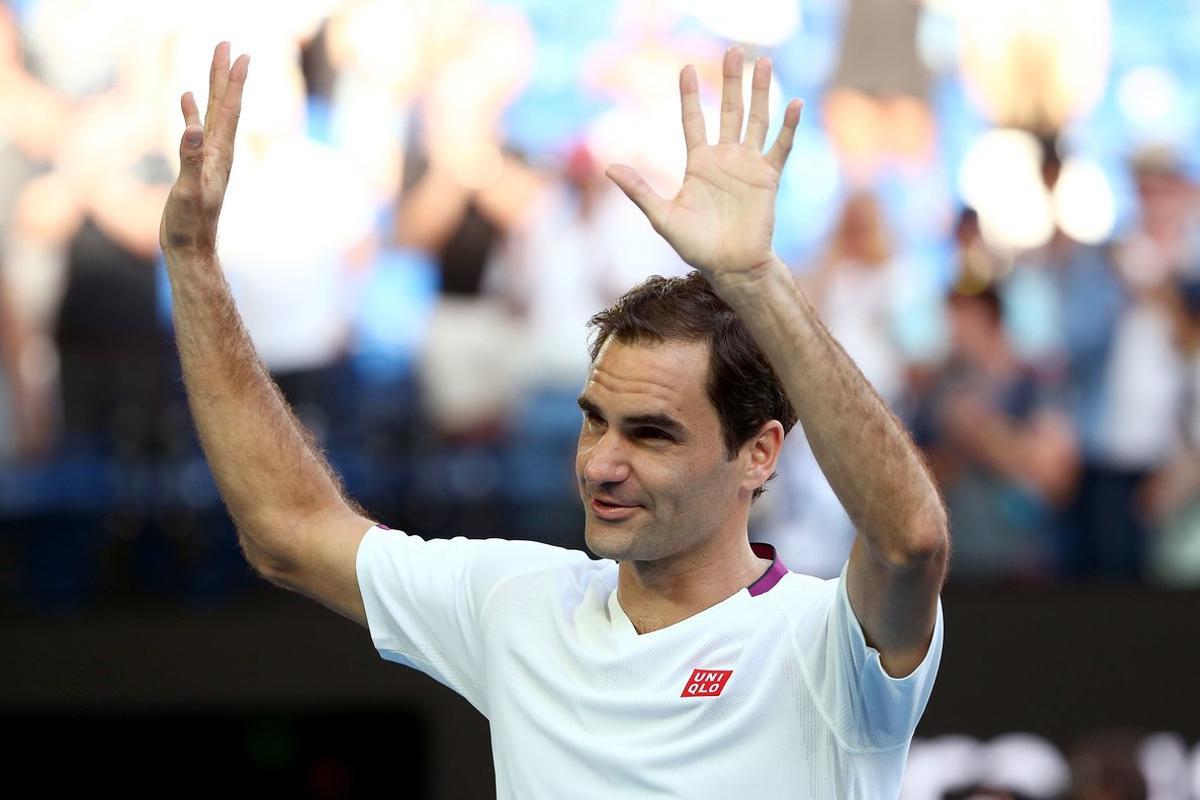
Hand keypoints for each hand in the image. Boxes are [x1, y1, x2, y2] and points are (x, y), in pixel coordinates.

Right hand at [159, 42, 248, 256]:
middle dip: (225, 73)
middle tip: (227, 44)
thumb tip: (192, 128)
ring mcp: (209, 158)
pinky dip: (191, 110)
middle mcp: (219, 152)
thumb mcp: (188, 190)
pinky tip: (185, 97)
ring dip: (214, 86)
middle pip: (224, 104)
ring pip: (213, 113)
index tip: (240, 54)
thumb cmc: (190, 224)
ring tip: (215, 60)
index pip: (229, 109)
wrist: (191, 248)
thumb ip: (189, 158)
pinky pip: (196, 129)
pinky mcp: (197, 165)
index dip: (234, 81)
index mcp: (220, 154)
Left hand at [605, 47, 801, 280]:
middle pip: (729, 110)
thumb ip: (639, 190)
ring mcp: (748, 166)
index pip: (693, 120)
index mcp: (699, 164)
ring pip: (756, 120)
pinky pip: (780, 147)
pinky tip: (793, 104)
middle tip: (734, 51)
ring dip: (760, 92)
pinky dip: (787, 126)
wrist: (731, 267)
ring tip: (763, 62)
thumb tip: (609, 166)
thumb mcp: (662, 217)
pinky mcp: (768, 178)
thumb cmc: (697, 246)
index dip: (690, 95)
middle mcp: (725, 159)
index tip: (684, 68)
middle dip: (731, 81)